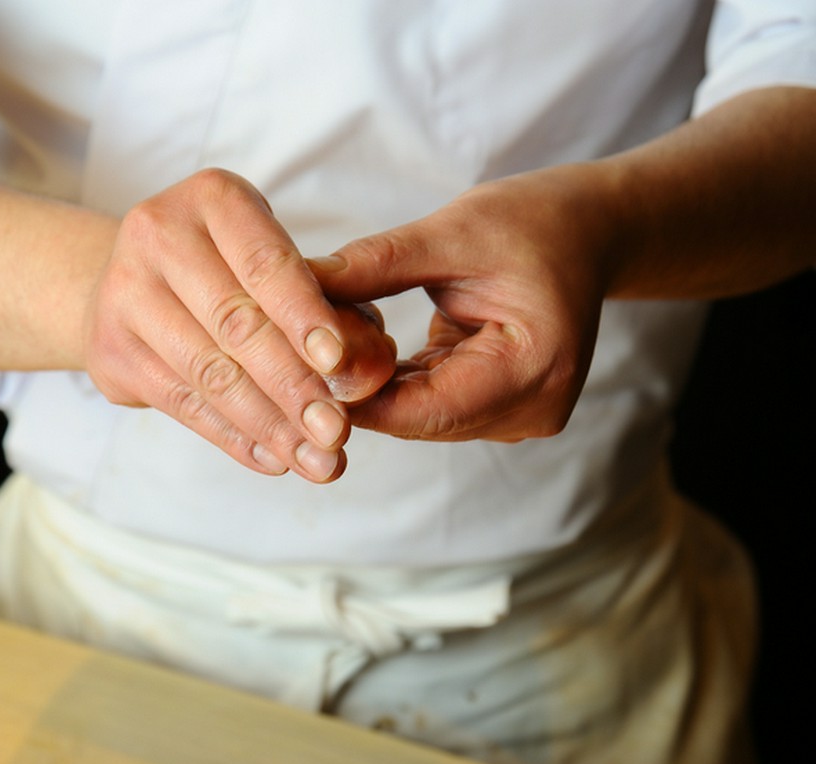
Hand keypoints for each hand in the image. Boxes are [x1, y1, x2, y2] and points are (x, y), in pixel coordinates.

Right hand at [84, 169, 359, 481]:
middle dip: (294, 386)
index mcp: (212, 198)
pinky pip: (182, 404)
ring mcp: (123, 292)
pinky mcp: (108, 349)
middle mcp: (157, 233)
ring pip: (209, 372)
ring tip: (318, 462)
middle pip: (236, 322)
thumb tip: (367, 372)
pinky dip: (235, 438)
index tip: (340, 365)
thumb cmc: (232, 272)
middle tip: (338, 433)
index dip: (305, 316)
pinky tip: (275, 460)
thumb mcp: (283, 268)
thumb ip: (332, 310)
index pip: (265, 263)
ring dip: (270, 425)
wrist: (133, 283)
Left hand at [311, 165, 614, 441]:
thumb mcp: (452, 232)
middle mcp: (531, 410)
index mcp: (533, 369)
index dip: (352, 392)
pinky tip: (364, 342)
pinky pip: (429, 404)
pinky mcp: (501, 409)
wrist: (591, 231)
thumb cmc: (534, 222)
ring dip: (370, 382)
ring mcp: (518, 416)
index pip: (421, 409)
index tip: (292, 360)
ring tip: (331, 333)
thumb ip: (375, 266)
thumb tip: (296, 287)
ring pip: (415, 417)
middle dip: (354, 385)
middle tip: (295, 344)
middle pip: (414, 420)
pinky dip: (393, 378)